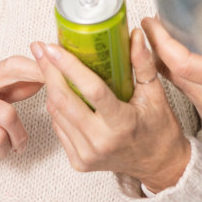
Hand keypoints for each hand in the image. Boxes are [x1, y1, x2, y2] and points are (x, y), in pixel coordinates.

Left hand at [33, 30, 191, 192]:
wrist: (159, 166)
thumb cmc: (159, 131)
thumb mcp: (156, 95)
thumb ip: (143, 64)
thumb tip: (135, 35)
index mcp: (122, 124)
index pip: (90, 90)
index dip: (69, 66)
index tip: (53, 47)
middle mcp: (100, 142)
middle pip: (63, 101)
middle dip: (49, 71)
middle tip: (43, 50)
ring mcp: (86, 154)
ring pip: (56, 113)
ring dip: (51, 87)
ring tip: (50, 66)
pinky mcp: (78, 161)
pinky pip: (59, 128)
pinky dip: (57, 108)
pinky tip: (61, 92)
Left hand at [144, 0, 201, 154]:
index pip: (184, 65)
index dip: (162, 43)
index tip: (151, 23)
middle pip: (173, 75)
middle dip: (156, 49)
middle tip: (149, 24)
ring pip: (177, 87)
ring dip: (163, 63)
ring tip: (157, 37)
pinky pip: (187, 95)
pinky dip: (176, 76)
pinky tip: (175, 60)